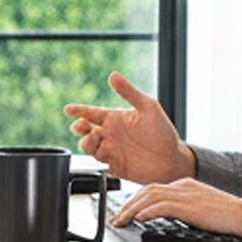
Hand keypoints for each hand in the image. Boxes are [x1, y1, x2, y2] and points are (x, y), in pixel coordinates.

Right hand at [64, 72, 195, 185]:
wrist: (173, 160)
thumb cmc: (163, 132)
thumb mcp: (148, 107)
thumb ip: (129, 92)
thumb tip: (113, 75)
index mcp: (114, 119)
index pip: (90, 113)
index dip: (78, 110)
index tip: (68, 110)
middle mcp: (110, 134)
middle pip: (84, 131)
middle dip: (79, 128)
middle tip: (83, 127)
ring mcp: (111, 150)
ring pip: (88, 147)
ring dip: (89, 143)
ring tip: (98, 139)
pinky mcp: (115, 166)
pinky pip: (100, 163)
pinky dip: (101, 159)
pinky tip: (108, 155)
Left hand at [110, 178, 241, 239]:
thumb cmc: (226, 215)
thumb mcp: (199, 208)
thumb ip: (181, 208)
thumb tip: (159, 218)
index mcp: (184, 185)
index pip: (152, 189)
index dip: (135, 200)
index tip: (125, 212)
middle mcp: (182, 186)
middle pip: (146, 191)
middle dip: (127, 205)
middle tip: (116, 219)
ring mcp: (186, 194)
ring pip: (150, 197)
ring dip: (131, 210)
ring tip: (120, 222)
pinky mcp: (190, 206)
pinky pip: (163, 206)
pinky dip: (148, 212)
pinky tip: (139, 219)